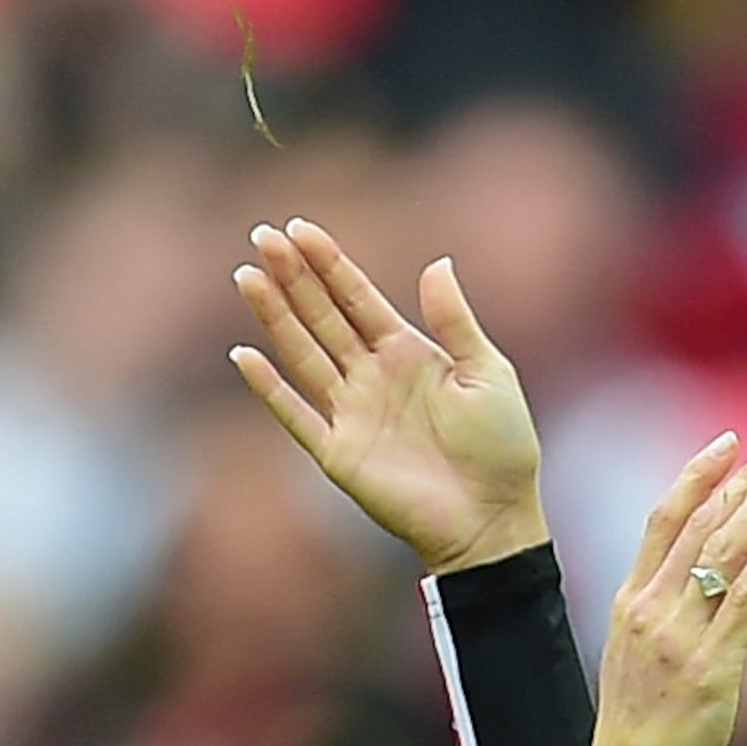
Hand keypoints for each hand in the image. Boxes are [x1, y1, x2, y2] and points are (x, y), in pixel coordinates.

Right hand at [228, 218, 547, 570]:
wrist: (494, 518)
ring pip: (303, 354)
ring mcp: (352, 413)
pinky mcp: (339, 454)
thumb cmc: (501, 445)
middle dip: (293, 276)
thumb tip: (437, 261)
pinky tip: (244, 356)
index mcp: (407, 350)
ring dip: (275, 317)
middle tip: (262, 236)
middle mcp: (372, 375)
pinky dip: (269, 389)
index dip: (329, 263)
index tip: (299, 227)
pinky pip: (296, 416)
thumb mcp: (487, 371)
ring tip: (247, 277)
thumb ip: (454, 320)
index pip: (357, 296)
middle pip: (323, 316)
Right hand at [589, 434, 746, 745]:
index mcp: (630, 599)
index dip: (697, 474)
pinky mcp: (710, 670)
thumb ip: (660, 602)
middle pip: (699, 525)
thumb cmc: (637, 720)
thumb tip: (697, 561)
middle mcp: (651, 609)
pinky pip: (742, 602)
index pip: (665, 518)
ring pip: (721, 551)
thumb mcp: (632, 646)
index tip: (728, 443)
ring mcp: (679, 637)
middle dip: (741, 481)